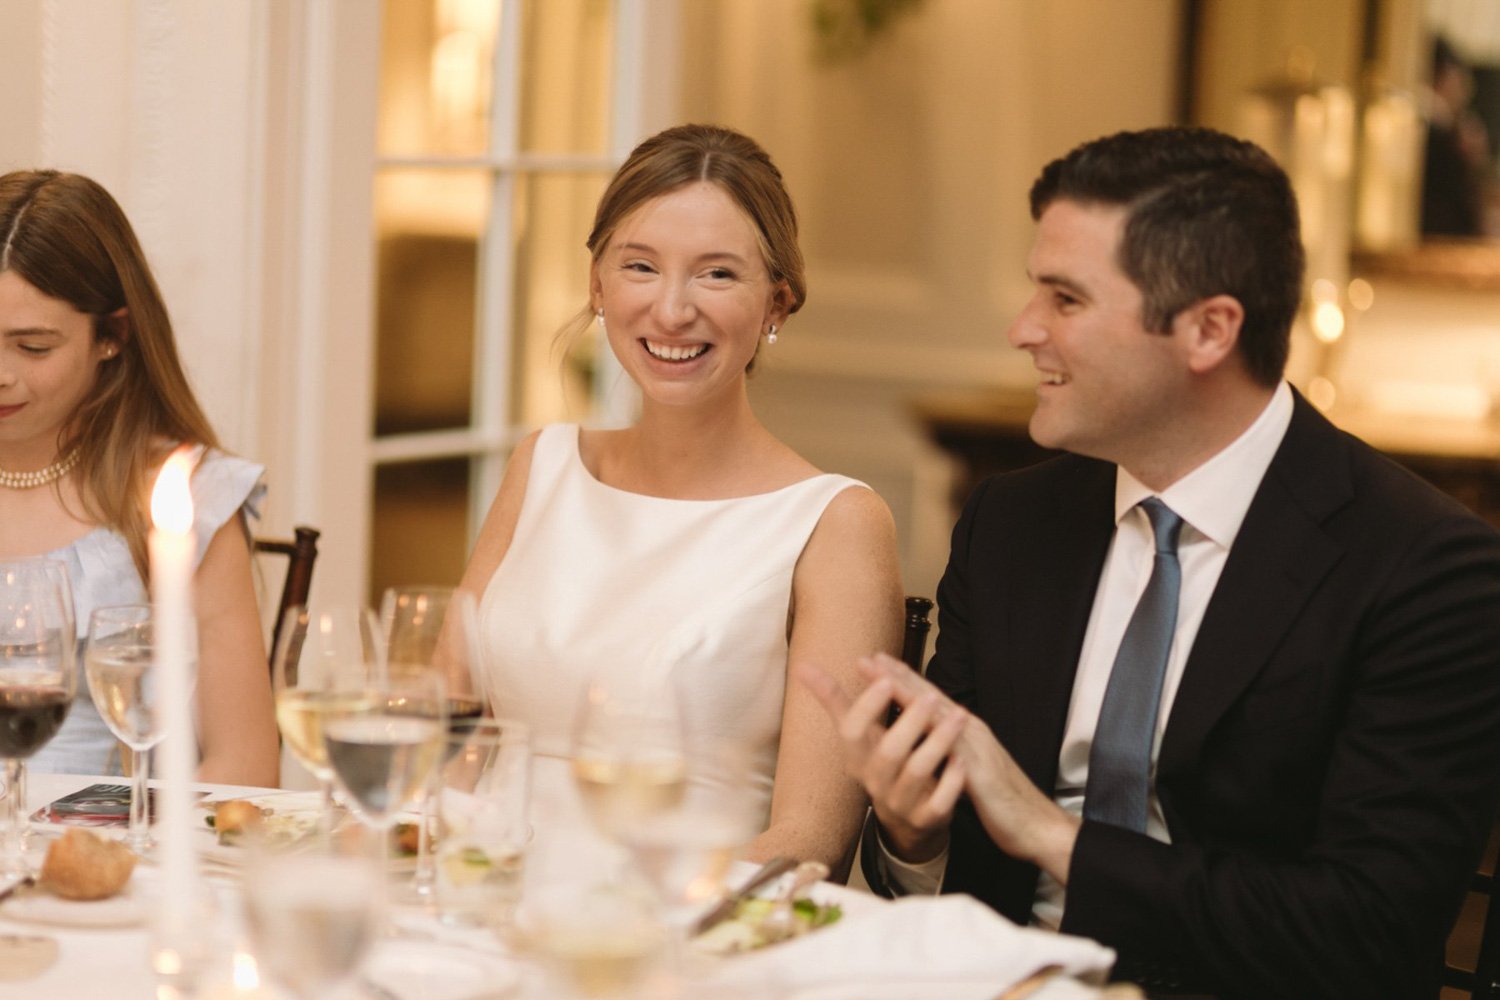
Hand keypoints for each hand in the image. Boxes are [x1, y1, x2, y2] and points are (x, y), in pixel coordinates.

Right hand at [797, 658, 966, 862]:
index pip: (852, 732)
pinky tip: (963, 759)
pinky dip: (952, 781)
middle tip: (931, 696)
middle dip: (911, 722)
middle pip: (888, 752)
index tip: (885, 680)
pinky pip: (938, 803)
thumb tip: (802, 666)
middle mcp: (874, 781)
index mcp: (856, 757)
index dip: (867, 707)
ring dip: (939, 743)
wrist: (904, 816)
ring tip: (959, 716)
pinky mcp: (926, 818)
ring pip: (917, 773)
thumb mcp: (857, 734)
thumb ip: (834, 700)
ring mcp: (900, 802)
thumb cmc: (879, 760)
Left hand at [855, 654, 1080, 882]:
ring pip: (939, 714)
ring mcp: (977, 748)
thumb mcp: (968, 770)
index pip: (928, 700)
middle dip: (899, 677)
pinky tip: (916, 719)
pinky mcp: (981, 771)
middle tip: (870, 657)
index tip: (873, 664)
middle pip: (930, 698)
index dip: (901, 681)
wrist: (1036, 825)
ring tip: (885, 677)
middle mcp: (970, 732)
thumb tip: (928, 744)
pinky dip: (936, 730)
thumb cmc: (1001, 799)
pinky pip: (955, 748)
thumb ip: (949, 752)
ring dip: (911, 694)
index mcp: (964, 732)